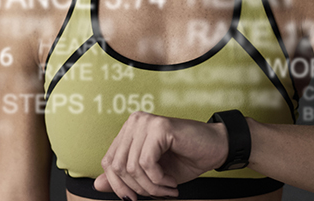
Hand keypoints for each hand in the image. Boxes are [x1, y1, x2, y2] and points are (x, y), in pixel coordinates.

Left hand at [93, 111, 228, 200]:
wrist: (216, 148)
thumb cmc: (185, 159)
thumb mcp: (150, 174)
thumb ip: (124, 177)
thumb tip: (97, 185)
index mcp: (129, 130)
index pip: (108, 161)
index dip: (118, 185)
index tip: (133, 198)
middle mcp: (134, 121)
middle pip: (117, 165)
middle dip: (137, 188)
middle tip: (158, 194)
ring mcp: (145, 122)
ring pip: (132, 167)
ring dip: (151, 187)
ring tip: (168, 189)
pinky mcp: (159, 127)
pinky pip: (147, 163)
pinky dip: (159, 180)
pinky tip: (171, 182)